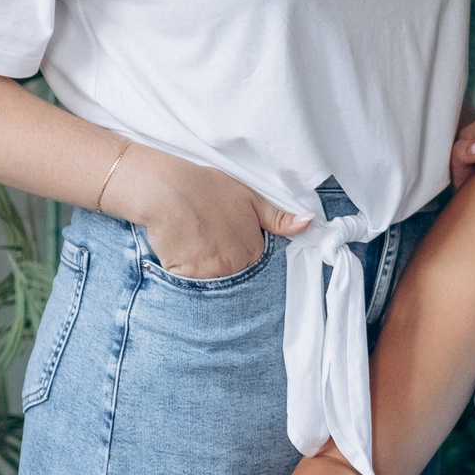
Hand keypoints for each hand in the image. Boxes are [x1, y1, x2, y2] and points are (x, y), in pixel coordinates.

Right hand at [108, 144, 309, 278]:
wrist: (166, 188)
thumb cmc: (205, 188)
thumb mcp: (249, 196)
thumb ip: (278, 217)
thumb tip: (308, 224)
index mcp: (253, 249)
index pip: (252, 266)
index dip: (238, 253)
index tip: (224, 239)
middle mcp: (236, 266)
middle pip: (233, 277)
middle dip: (222, 264)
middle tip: (206, 240)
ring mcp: (212, 273)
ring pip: (211, 283)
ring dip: (203, 270)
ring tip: (192, 243)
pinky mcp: (187, 277)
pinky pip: (189, 286)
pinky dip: (184, 273)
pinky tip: (179, 249)